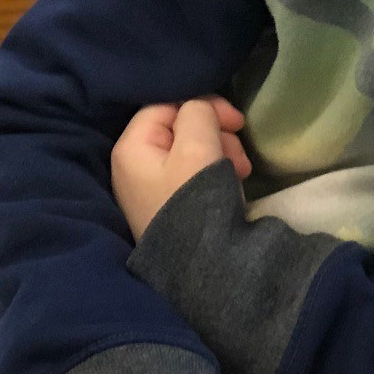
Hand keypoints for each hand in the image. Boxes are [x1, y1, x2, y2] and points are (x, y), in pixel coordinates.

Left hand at [110, 96, 250, 239]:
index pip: (165, 105)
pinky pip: (187, 174)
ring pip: (186, 151)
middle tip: (240, 152)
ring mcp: (146, 189)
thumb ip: (197, 113)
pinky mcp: (164, 206)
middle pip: (176, 128)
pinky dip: (211, 172)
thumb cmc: (194, 200)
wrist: (197, 268)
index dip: (202, 105)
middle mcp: (131, 166)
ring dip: (218, 152)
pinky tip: (231, 184)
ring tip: (242, 171)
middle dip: (214, 133)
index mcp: (131, 147)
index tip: (236, 121)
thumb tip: (198, 110)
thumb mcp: (197, 146)